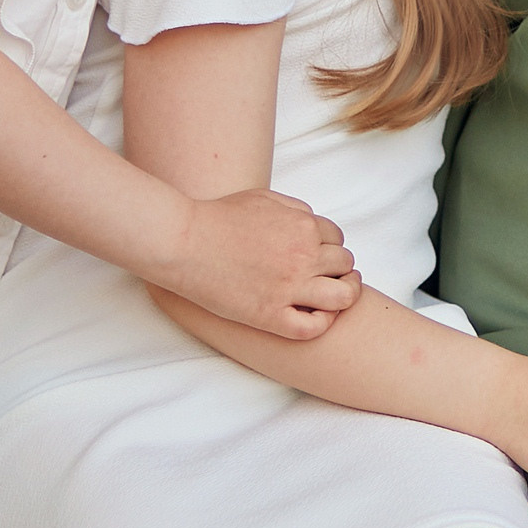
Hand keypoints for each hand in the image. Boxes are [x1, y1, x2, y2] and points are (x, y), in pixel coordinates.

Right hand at [149, 187, 360, 339]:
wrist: (183, 242)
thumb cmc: (217, 217)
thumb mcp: (263, 199)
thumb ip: (295, 210)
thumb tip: (313, 224)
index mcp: (303, 226)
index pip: (338, 239)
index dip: (331, 247)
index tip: (320, 256)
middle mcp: (303, 256)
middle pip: (344, 265)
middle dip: (338, 269)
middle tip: (325, 276)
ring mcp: (289, 288)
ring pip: (343, 297)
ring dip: (344, 295)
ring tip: (334, 298)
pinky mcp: (270, 315)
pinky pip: (313, 328)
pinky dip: (322, 324)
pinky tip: (314, 317)